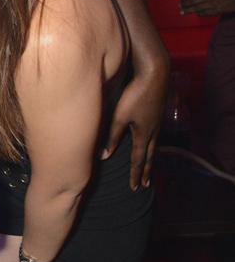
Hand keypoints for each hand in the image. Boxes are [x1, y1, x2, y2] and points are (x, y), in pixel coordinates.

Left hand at [102, 60, 168, 190]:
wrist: (155, 74)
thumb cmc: (135, 94)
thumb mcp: (120, 116)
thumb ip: (112, 136)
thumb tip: (104, 156)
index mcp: (144, 135)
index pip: (139, 161)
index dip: (136, 175)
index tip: (135, 188)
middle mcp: (154, 132)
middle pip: (149, 156)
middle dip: (146, 171)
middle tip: (145, 185)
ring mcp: (158, 123)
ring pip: (154, 146)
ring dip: (151, 159)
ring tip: (149, 168)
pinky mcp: (158, 114)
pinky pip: (156, 136)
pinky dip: (153, 146)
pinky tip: (151, 143)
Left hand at [180, 0, 234, 17]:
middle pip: (194, 1)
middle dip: (185, 4)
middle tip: (180, 5)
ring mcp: (212, 5)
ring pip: (197, 8)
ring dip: (188, 11)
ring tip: (182, 12)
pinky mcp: (215, 11)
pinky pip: (204, 13)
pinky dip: (199, 13)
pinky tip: (195, 13)